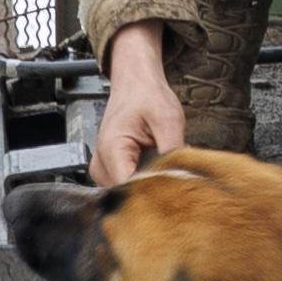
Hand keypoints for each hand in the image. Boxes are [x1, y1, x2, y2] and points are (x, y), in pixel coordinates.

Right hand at [92, 21, 188, 183]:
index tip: (174, 193)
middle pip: (126, 197)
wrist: (135, 84)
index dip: (153, 195)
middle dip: (153, 193)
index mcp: (112, 149)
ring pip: (126, 196)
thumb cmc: (146, 96)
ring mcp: (102, 169)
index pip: (129, 190)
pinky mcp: (109, 171)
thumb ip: (173, 151)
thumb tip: (180, 179)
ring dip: (147, 189)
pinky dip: (142, 184)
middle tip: (176, 182)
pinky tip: (155, 172)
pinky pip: (125, 188)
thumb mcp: (169, 120)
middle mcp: (101, 163)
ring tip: (164, 173)